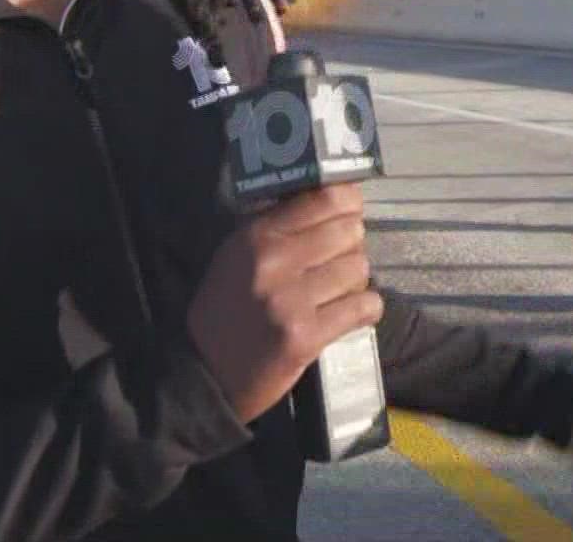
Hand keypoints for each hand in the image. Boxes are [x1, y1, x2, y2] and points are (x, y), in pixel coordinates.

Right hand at [189, 183, 383, 423]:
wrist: (207, 373)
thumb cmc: (227, 310)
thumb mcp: (238, 256)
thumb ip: (279, 226)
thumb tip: (336, 200)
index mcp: (256, 236)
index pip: (324, 199)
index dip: (348, 203)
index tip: (350, 213)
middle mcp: (273, 261)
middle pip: (349, 232)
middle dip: (350, 246)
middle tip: (338, 262)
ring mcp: (290, 300)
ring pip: (359, 269)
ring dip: (356, 282)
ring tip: (336, 293)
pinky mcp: (306, 335)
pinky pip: (363, 307)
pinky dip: (365, 310)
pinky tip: (350, 314)